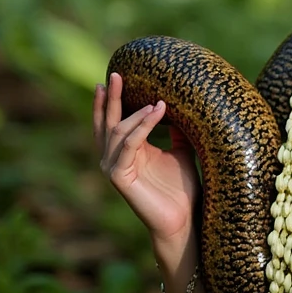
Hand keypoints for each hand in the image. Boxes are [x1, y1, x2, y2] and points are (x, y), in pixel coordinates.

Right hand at [94, 73, 199, 242]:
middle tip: (115, 74)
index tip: (115, 75)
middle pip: (107, 122)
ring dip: (137, 113)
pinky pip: (129, 144)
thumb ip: (178, 131)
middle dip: (110, 98)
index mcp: (127, 152)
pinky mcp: (119, 178)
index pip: (112, 121)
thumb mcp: (182, 151)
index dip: (111, 100)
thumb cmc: (183, 188)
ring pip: (118, 131)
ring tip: (158, 101)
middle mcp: (115, 158)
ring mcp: (114, 168)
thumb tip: (183, 105)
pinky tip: (157, 112)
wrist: (184, 218)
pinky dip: (143, 126)